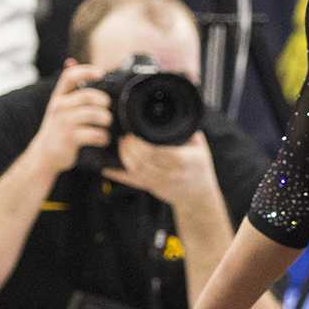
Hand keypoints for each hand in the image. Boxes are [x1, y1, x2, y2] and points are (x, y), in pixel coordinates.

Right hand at [27, 61, 111, 173]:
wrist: (44, 154)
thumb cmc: (58, 127)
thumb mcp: (60, 105)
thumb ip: (69, 87)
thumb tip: (71, 61)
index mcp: (59, 96)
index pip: (70, 76)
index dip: (86, 71)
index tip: (101, 73)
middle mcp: (59, 107)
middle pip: (88, 96)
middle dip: (103, 101)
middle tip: (105, 108)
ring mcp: (63, 122)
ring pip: (94, 114)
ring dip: (105, 119)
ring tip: (105, 124)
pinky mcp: (69, 138)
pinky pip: (94, 133)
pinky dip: (103, 137)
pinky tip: (102, 138)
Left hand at [102, 131, 216, 210]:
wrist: (198, 196)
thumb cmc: (200, 169)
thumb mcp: (200, 147)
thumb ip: (187, 131)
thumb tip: (173, 112)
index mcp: (185, 161)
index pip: (158, 152)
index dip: (142, 143)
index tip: (135, 133)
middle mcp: (172, 174)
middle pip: (143, 161)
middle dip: (130, 148)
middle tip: (125, 137)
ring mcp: (160, 183)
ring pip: (135, 171)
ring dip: (124, 157)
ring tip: (122, 145)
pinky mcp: (151, 189)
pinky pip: (131, 181)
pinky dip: (118, 173)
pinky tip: (108, 166)